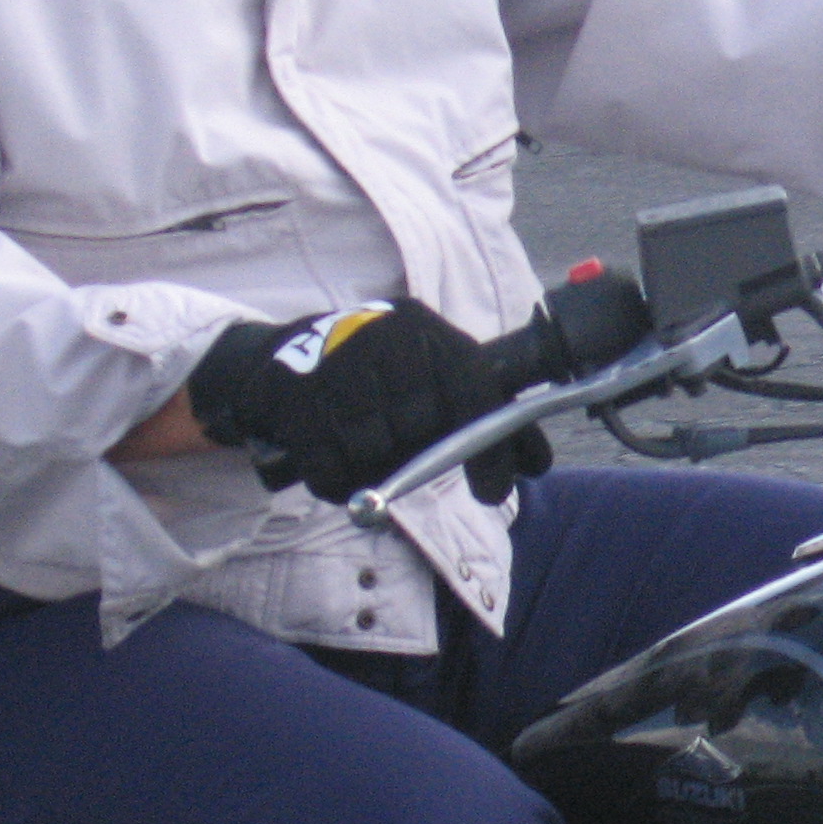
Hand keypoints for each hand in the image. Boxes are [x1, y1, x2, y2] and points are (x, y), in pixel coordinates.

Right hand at [186, 298, 550, 505]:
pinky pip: (329, 464)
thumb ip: (487, 421)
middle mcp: (384, 331)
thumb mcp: (434, 384)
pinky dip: (335, 480)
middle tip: (400, 455)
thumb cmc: (379, 384)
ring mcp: (332, 357)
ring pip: (373, 449)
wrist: (284, 360)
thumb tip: (538, 463)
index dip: (491, 448)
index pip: (475, 389)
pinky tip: (333, 462)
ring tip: (361, 451)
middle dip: (414, 455)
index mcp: (428, 330)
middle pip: (420, 426)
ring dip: (371, 468)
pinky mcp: (289, 389)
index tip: (492, 493)